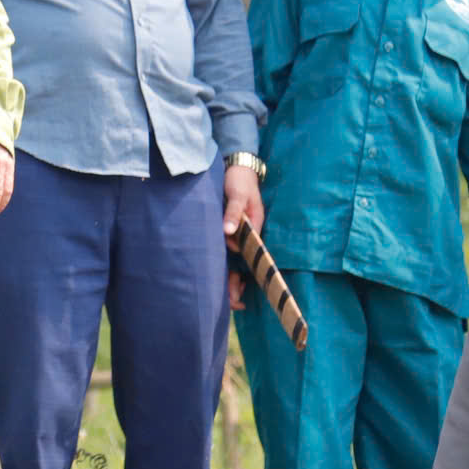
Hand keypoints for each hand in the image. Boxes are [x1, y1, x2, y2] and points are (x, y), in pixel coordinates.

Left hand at [222, 163, 263, 309]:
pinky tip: (214, 276)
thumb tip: (227, 232)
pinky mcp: (225, 228)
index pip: (252, 259)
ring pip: (233, 260)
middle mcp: (246, 234)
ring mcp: (235, 232)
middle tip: (231, 304)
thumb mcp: (238, 194)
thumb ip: (233, 212)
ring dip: (229, 277)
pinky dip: (220, 263)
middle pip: (242, 264)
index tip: (236, 295)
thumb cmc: (239, 180)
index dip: (245, 278)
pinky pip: (223, 250)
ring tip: (227, 299)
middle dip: (236, 285)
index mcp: (254, 229)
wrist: (234, 165)